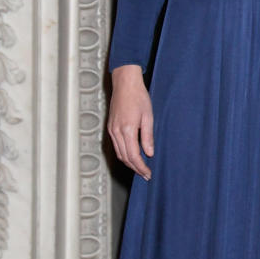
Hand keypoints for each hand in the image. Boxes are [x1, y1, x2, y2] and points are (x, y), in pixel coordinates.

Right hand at [107, 64, 153, 179]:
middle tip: (145, 174)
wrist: (125, 84)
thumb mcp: (148, 116)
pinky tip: (131, 156)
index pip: (133, 156)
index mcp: (127, 130)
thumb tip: (149, 153)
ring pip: (119, 153)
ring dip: (129, 163)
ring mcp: (111, 130)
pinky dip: (123, 154)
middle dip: (135, 168)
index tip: (148, 173)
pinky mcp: (110, 127)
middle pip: (124, 157)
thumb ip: (148, 137)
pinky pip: (116, 146)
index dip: (141, 167)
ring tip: (140, 168)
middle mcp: (116, 132)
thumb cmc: (138, 97)